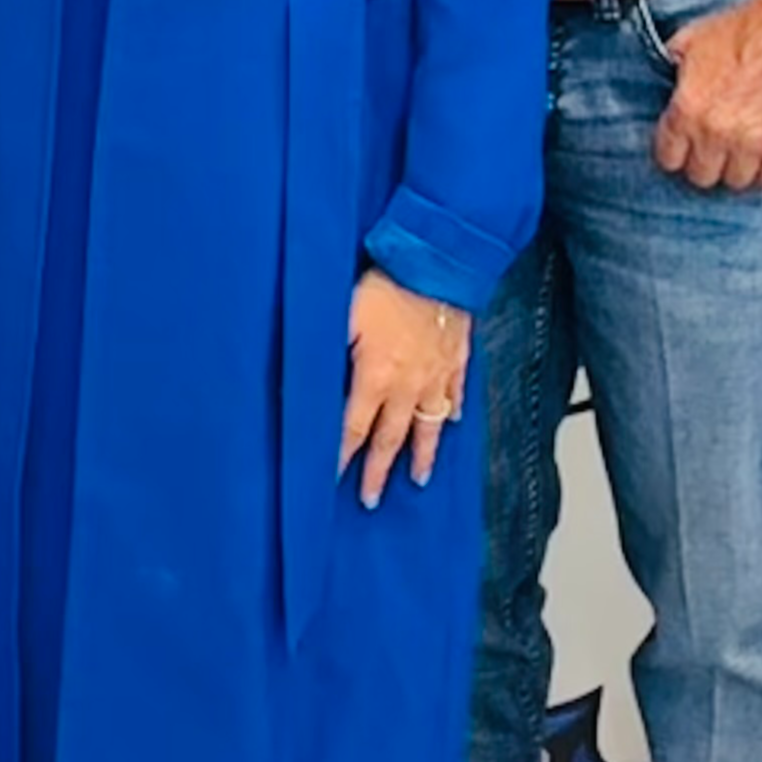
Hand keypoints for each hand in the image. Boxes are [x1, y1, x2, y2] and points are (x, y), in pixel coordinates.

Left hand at [339, 268, 471, 508]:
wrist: (437, 263)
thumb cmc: (385, 285)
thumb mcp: (342, 316)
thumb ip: (325, 351)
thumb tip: (305, 376)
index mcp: (375, 378)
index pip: (352, 428)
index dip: (342, 456)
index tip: (334, 480)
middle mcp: (408, 385)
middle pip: (391, 437)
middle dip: (379, 470)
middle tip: (372, 499)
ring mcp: (436, 374)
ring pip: (428, 425)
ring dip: (422, 454)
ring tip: (418, 478)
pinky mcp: (456, 357)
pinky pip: (456, 392)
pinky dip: (452, 411)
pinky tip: (449, 422)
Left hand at [651, 0, 761, 192]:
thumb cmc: (749, 26)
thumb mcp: (691, 40)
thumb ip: (671, 67)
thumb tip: (663, 78)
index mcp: (687, 107)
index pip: (669, 158)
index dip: (677, 153)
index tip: (685, 150)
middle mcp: (714, 130)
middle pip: (701, 175)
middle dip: (708, 162)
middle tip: (718, 149)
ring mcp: (750, 142)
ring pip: (736, 181)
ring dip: (740, 167)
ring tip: (745, 149)